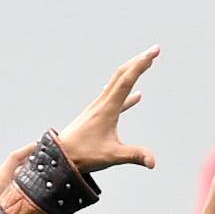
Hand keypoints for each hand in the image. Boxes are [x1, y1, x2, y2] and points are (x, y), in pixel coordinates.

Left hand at [57, 51, 163, 173]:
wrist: (59, 156)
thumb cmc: (83, 155)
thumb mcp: (111, 156)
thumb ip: (134, 156)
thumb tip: (154, 163)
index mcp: (107, 108)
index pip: (127, 80)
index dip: (141, 64)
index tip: (154, 52)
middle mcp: (102, 103)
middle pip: (121, 75)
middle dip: (139, 61)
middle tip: (154, 50)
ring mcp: (98, 108)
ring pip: (117, 83)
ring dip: (132, 72)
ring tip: (145, 63)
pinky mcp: (97, 115)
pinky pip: (116, 99)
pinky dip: (128, 95)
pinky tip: (137, 96)